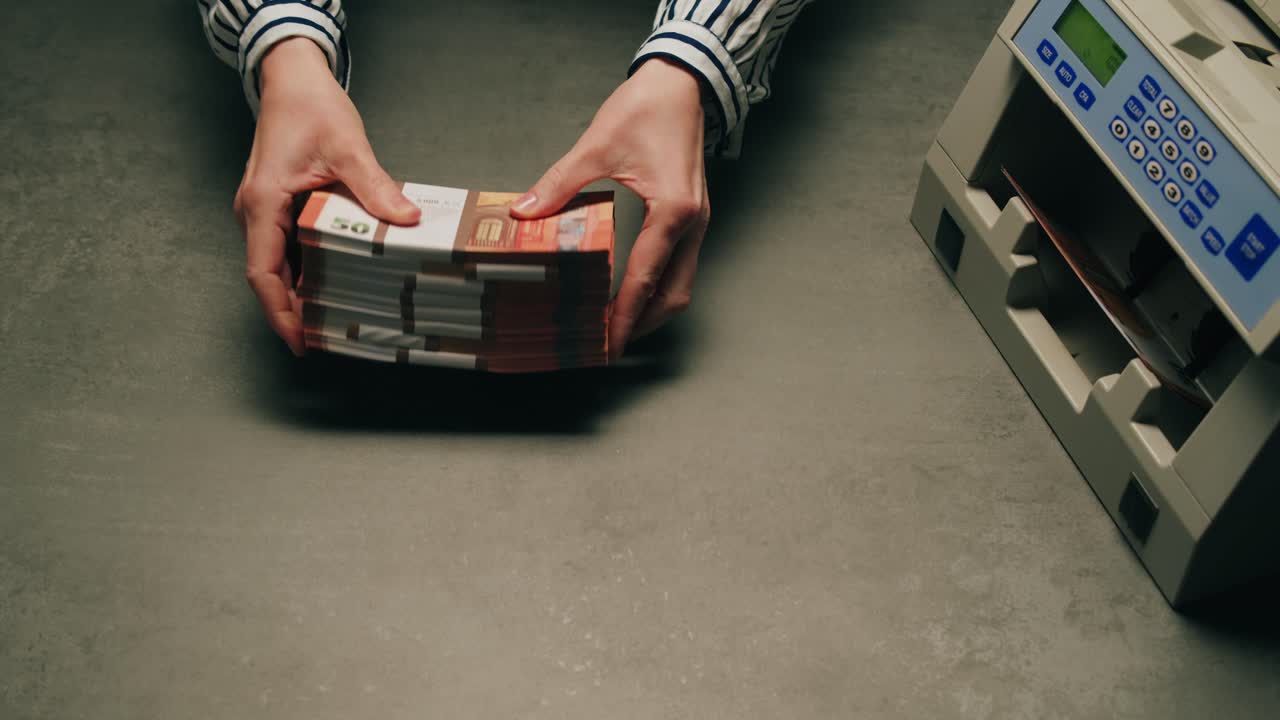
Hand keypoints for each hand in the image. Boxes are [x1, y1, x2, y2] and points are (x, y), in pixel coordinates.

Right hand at [234, 37, 420, 355]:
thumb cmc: (310, 106)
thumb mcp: (348, 148)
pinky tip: (334, 283)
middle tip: (328, 340)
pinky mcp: (276, 206)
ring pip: (276, 265)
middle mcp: (255, 211)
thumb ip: (375, 188)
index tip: (299, 341)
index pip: (262, 273)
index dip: (280, 312)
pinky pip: (287, 248)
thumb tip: (407, 219)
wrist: (292, 79)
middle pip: (268, 276)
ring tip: (333, 320)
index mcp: (263, 203)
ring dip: (299, 293)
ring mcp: (263, 210)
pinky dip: (305, 270)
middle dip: (293, 312)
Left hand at [511, 59, 708, 359]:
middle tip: (608, 344)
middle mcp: (692, 223)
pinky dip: (657, 286)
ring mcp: (697, 222)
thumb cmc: (647, 108)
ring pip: (681, 284)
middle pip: (673, 295)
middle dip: (641, 325)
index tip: (607, 344)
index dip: (623, 316)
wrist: (682, 83)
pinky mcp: (692, 216)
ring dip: (651, 309)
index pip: (645, 278)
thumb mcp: (597, 146)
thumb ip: (560, 184)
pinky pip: (680, 265)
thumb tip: (526, 213)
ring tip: (618, 325)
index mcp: (673, 211)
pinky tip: (631, 290)